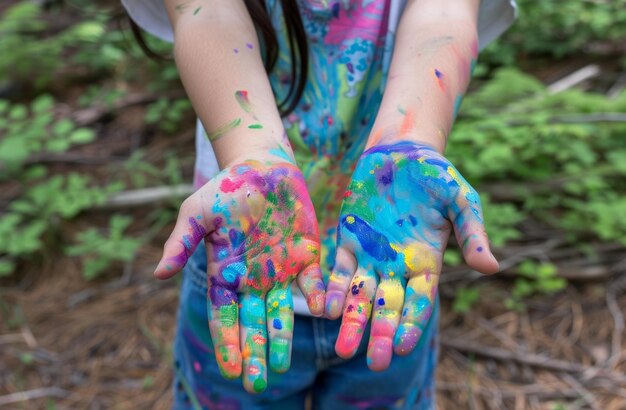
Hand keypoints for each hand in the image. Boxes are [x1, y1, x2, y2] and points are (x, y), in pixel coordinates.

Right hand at [155, 159, 324, 392]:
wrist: (262, 167)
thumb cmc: (225, 190)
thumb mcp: (197, 213)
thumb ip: (181, 242)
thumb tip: (158, 273)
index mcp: (225, 274)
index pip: (225, 316)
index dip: (228, 343)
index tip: (231, 370)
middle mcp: (253, 280)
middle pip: (253, 324)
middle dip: (254, 353)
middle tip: (257, 384)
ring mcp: (281, 271)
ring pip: (282, 313)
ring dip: (281, 339)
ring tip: (282, 366)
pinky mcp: (306, 257)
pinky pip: (313, 283)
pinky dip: (317, 298)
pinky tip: (322, 314)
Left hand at [324, 141, 497, 370]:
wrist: (402, 150)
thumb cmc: (436, 175)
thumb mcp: (462, 200)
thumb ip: (472, 233)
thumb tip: (491, 269)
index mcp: (426, 262)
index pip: (420, 301)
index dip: (412, 323)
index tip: (403, 346)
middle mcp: (396, 266)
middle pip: (389, 307)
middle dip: (381, 334)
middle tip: (375, 363)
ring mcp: (370, 255)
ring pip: (360, 295)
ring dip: (353, 322)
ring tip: (344, 349)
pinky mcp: (347, 239)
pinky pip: (338, 269)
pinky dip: (333, 289)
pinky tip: (326, 309)